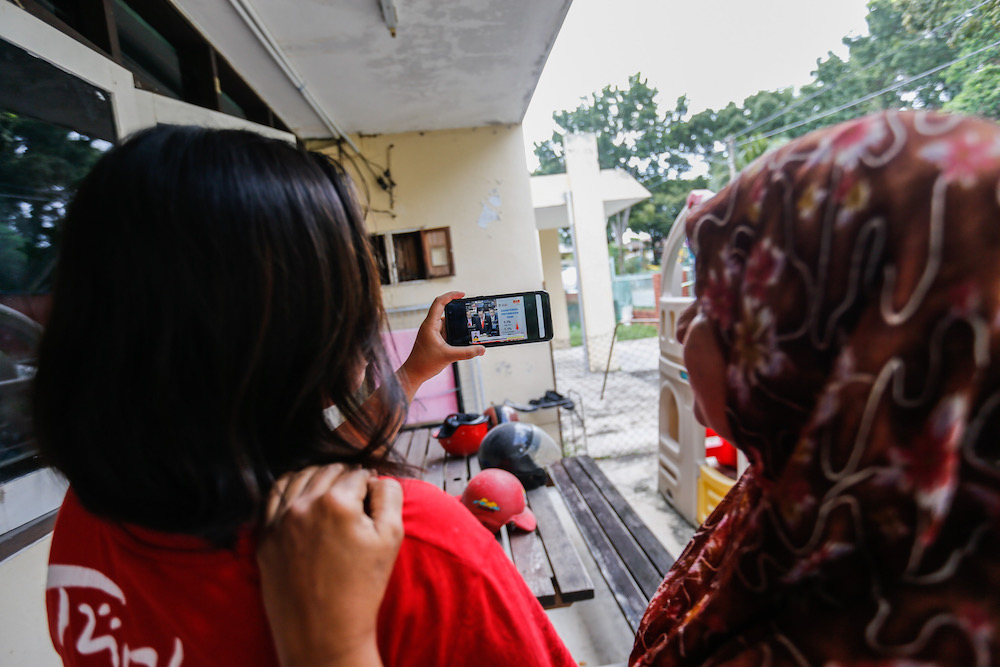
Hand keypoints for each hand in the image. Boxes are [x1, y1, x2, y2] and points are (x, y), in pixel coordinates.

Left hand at [257, 465, 403, 666]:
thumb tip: (377, 478)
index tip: (372, 497)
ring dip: (317, 478)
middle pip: (328, 471)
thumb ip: (389, 495)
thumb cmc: (361, 589)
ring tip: (331, 492)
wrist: (324, 635)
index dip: (369, 484)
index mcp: (336, 502)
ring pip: (299, 478)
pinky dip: (289, 491)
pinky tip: (302, 498)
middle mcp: (303, 506)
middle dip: (344, 478)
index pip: (357, 474)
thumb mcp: (391, 538)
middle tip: (355, 495)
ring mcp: (279, 523)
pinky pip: (273, 500)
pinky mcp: (265, 539)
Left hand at [399, 291, 485, 388]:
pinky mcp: (435, 339)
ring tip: (470, 328)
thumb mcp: (448, 356)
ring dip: (458, 325)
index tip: (463, 294)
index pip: (439, 302)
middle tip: (471, 312)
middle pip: (446, 311)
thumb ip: (467, 353)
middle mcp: (430, 326)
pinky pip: (447, 331)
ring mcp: (432, 332)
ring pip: (448, 323)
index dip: (451, 295)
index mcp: (430, 325)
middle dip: (459, 312)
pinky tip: (464, 338)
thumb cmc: (424, 363)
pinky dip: (455, 333)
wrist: (414, 374)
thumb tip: (482, 349)